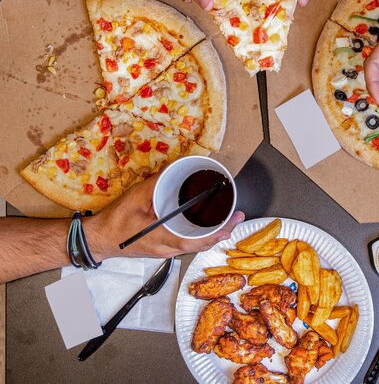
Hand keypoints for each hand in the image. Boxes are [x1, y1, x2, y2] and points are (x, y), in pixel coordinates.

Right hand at [83, 175, 244, 259]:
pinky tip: (206, 226)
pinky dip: (199, 235)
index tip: (232, 223)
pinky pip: (186, 244)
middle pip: (200, 244)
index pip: (195, 240)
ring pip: (194, 246)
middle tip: (236, 217)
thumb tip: (174, 169)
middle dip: (222, 232)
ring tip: (228, 220)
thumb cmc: (115, 221)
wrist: (98, 239)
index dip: (216, 233)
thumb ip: (157, 183)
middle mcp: (166, 249)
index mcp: (161, 238)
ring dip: (212, 234)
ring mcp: (164, 252)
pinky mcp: (162, 250)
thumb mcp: (136, 197)